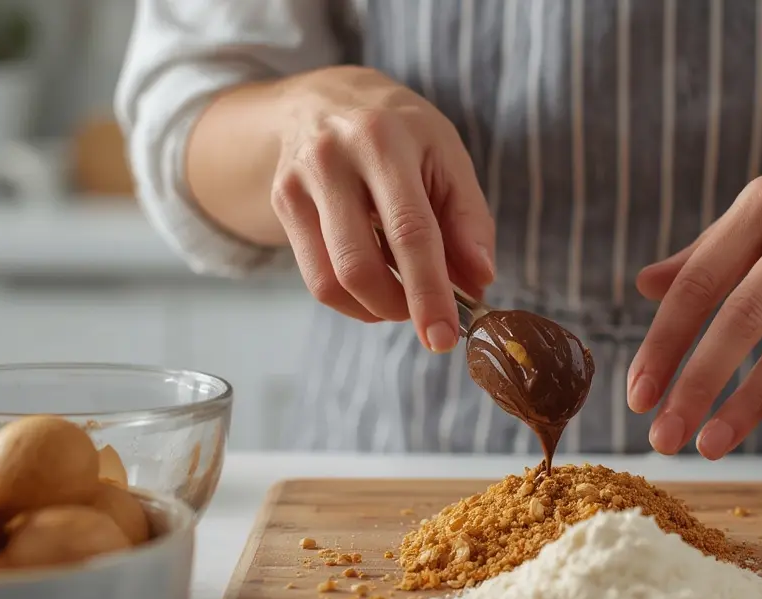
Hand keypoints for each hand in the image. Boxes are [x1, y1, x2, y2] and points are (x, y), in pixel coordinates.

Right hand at [270, 66, 493, 350]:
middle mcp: (332, 160)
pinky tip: (377, 285)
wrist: (323, 97)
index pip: (410, 233)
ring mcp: (298, 183)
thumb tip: (480, 282)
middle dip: (401, 309)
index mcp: (384, 141)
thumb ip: (469, 219)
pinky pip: (317, 279)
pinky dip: (354, 300)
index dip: (430, 293)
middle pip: (360, 266)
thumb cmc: (400, 131)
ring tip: (405, 298)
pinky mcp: (281, 204)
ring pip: (332, 281)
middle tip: (431, 320)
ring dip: (377, 308)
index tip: (445, 337)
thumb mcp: (447, 155)